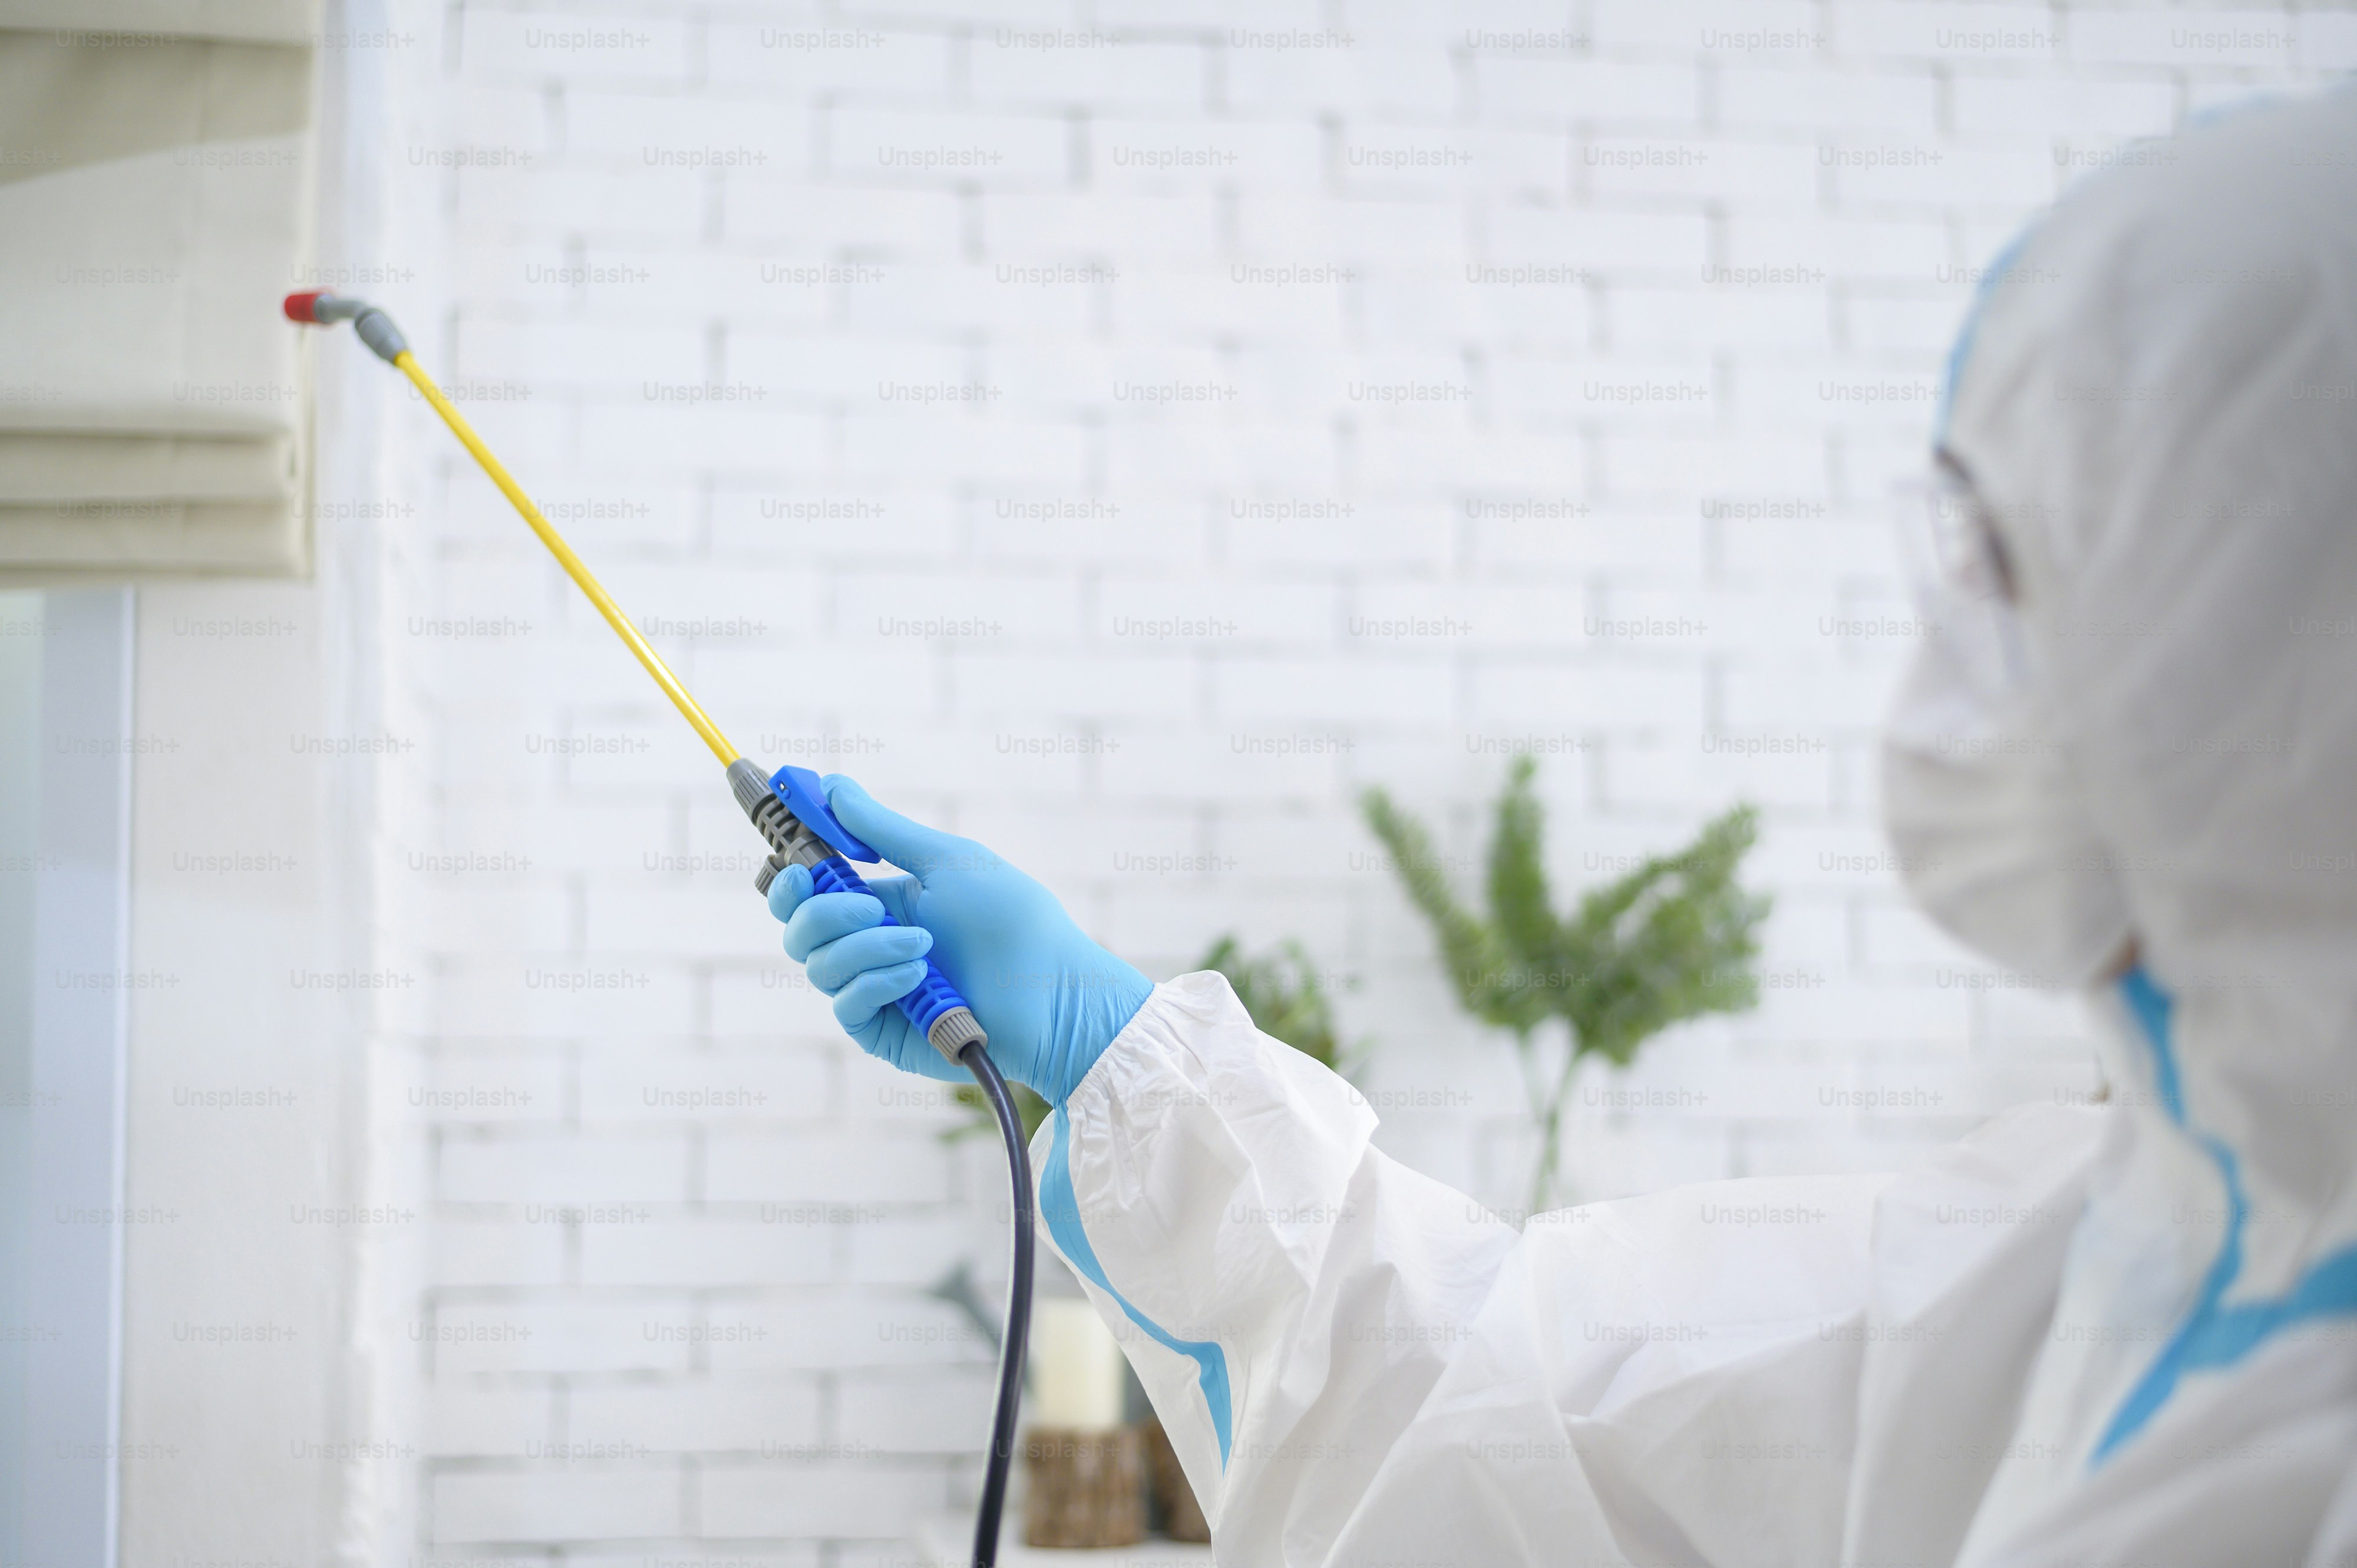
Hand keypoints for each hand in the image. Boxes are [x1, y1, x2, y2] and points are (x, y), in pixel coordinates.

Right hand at [766, 776, 1153, 1103]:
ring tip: (926, 947)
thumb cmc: (1011, 920)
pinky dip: (879, 981)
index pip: (808, 888)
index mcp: (880, 901)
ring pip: (819, 963)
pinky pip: (845, 1002)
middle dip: (822, 911)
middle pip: (798, 927)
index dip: (791, 873)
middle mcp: (869, 945)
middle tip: (868, 906)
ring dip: (869, 947)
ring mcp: (873, 988)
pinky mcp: (881, 1030)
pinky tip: (922, 977)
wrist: (1051, 991)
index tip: (795, 859)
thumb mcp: (945, 861)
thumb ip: (881, 829)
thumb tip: (831, 785)